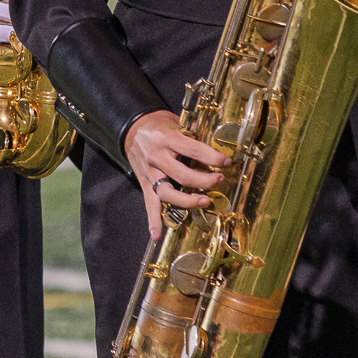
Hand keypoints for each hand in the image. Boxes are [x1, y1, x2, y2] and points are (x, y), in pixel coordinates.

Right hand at [123, 110, 228, 240]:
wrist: (131, 127)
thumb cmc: (158, 124)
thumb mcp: (175, 122)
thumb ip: (193, 133)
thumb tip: (215, 141)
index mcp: (167, 138)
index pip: (193, 149)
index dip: (212, 156)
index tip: (226, 162)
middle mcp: (157, 157)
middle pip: (182, 175)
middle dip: (204, 179)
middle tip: (219, 179)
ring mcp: (150, 172)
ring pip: (167, 193)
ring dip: (187, 201)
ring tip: (205, 201)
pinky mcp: (144, 183)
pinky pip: (149, 203)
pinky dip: (153, 220)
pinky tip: (156, 235)